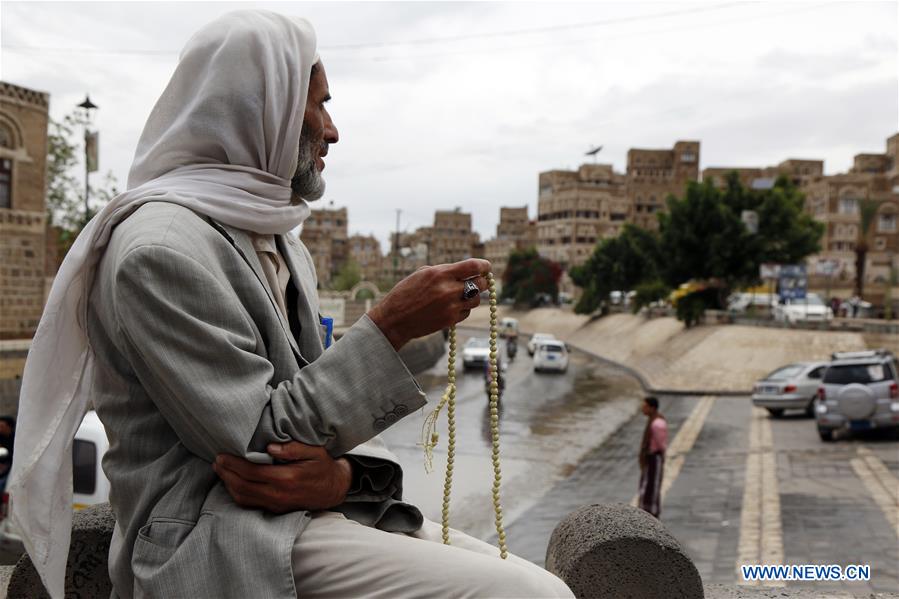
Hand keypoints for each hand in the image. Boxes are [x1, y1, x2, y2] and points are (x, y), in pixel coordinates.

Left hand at [213, 442, 351, 512]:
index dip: (233, 465)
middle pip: (243, 486)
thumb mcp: (314, 451)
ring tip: (221, 471)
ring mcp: (276, 504)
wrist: (333, 489)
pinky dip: (237, 495)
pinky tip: (232, 484)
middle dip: (226, 473)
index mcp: (286, 478)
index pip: (251, 472)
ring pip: (244, 498)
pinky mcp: (275, 509)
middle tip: (216, 461)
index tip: (222, 455)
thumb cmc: (322, 466)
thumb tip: (270, 448)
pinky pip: (251, 504)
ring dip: (228, 485)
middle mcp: (278, 494)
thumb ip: (293, 448)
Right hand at [368, 258, 490, 349]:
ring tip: (461, 295)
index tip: (486, 266)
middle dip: (482, 281)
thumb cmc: (406, 293)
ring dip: (472, 297)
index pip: (473, 266)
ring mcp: (451, 306)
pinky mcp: (450, 320)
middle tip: (479, 281)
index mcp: (440, 274)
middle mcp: (448, 289)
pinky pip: (466, 312)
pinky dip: (463, 309)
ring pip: (476, 300)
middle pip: (480, 284)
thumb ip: (445, 271)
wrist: (394, 319)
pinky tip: (451, 307)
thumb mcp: (422, 274)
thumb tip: (466, 271)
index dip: (484, 265)